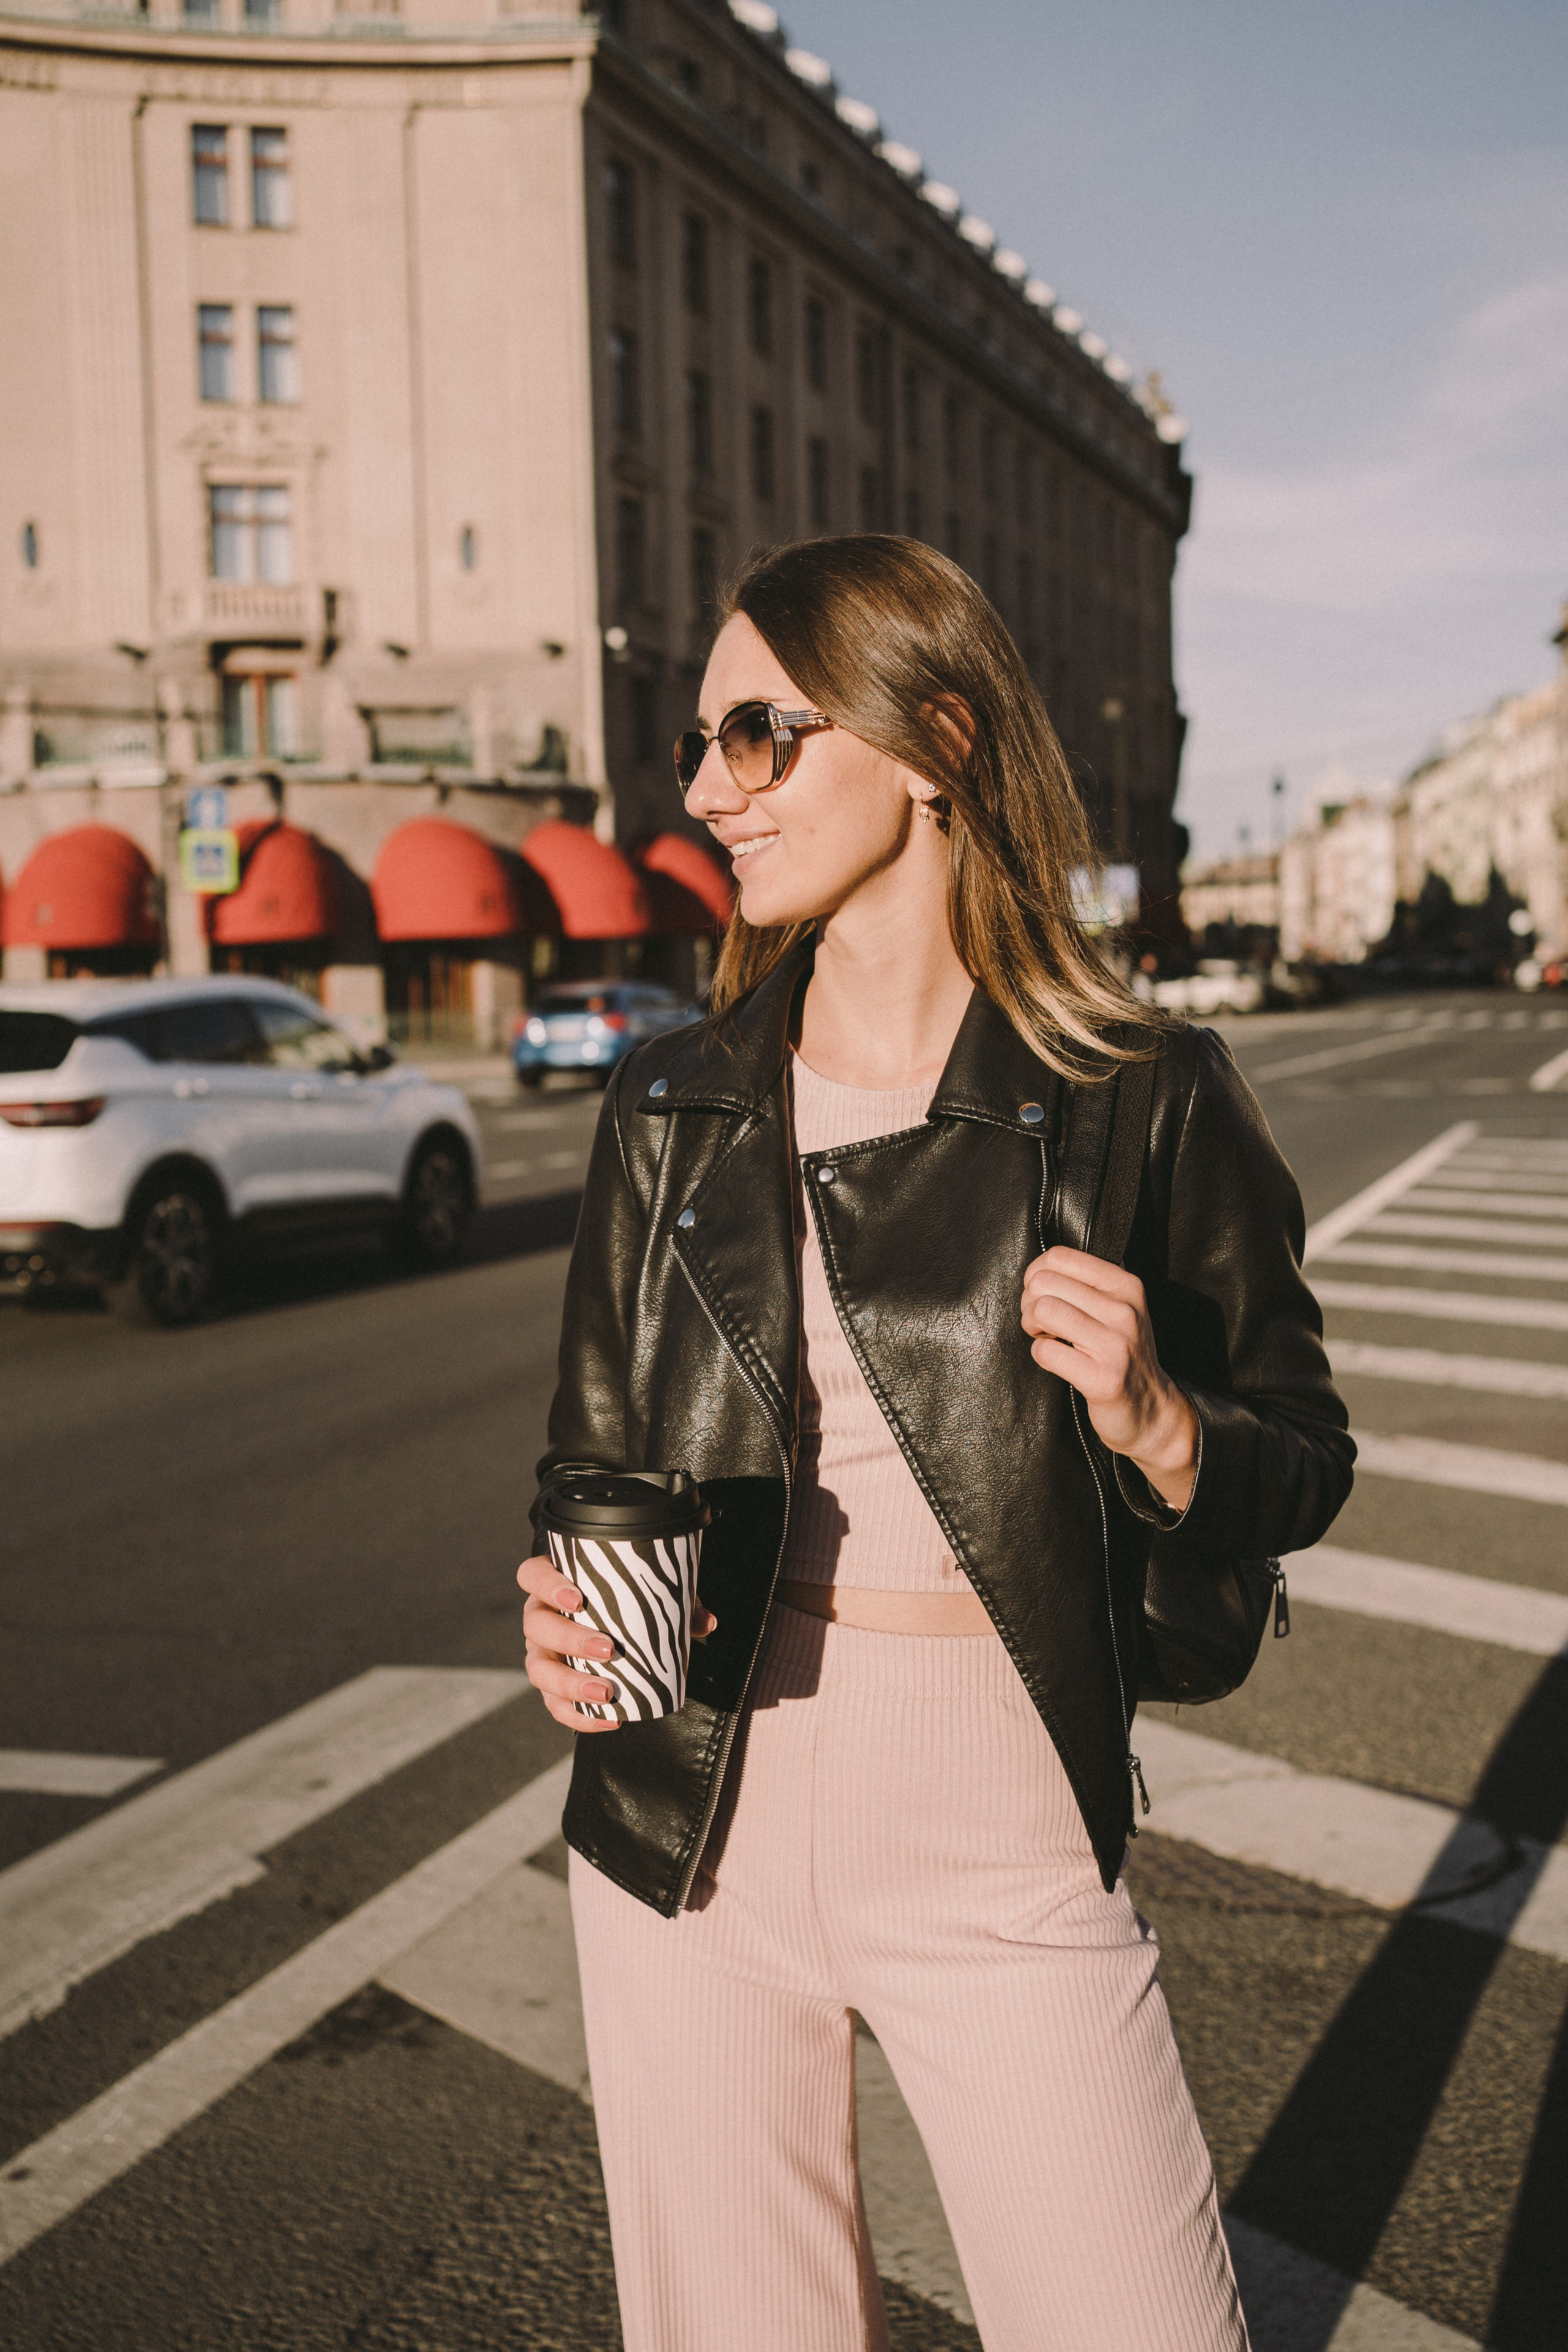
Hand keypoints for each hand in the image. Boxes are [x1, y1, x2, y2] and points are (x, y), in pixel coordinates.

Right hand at [516, 1553, 718, 1731]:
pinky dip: (579, 1716)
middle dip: (569, 1639)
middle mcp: (539, 1617)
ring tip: (606, 1692)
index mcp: (554, 1584)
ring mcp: (540, 1653)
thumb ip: (676, 1603)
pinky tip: (611, 1720)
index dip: (547, 1585)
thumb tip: (707, 1622)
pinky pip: (554, 1705)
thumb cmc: (626, 1600)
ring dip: (570, 1683)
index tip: (578, 1599)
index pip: (532, 1575)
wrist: (612, 1626)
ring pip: (539, 1670)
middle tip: (608, 1649)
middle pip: (536, 1626)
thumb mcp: (649, 1594)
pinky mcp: (551, 1686)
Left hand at [1020, 1246, 1198, 1512]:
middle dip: (1030, 1303)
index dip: (1037, 1275)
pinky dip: (1041, 1355)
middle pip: (1044, 1283)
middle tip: (1042, 1323)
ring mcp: (1116, 1345)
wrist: (1151, 1409)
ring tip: (1048, 1338)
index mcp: (1126, 1286)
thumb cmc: (1121, 1353)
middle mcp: (1124, 1311)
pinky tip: (1058, 1361)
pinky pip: (1046, 1351)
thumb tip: (1035, 1272)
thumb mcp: (1116, 1308)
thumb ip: (1083, 1285)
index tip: (1043, 1296)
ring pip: (1043, 1311)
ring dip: (1033, 1327)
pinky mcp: (1102, 1379)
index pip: (1060, 1257)